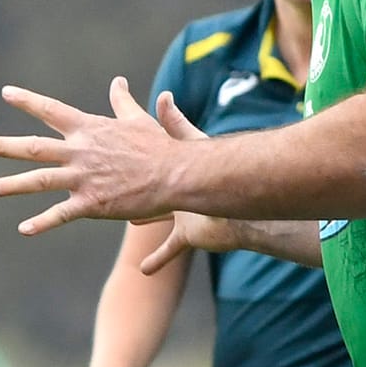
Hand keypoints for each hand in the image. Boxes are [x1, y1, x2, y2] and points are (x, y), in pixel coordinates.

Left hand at [0, 78, 182, 234]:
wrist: (178, 175)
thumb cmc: (160, 147)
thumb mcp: (138, 119)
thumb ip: (122, 101)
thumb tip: (118, 81)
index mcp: (90, 129)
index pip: (51, 111)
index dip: (28, 101)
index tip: (6, 93)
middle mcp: (80, 151)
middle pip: (33, 147)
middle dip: (1, 146)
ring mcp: (84, 178)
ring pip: (39, 180)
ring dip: (10, 185)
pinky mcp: (92, 204)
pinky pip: (60, 214)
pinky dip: (41, 223)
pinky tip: (23, 229)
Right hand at [134, 99, 239, 272]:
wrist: (242, 211)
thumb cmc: (217, 173)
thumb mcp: (190, 144)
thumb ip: (176, 123)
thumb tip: (163, 95)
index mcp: (180, 173)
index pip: (157, 162)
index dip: (145, 157)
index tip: (126, 151)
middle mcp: (181, 195)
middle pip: (159, 192)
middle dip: (143, 190)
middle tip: (123, 188)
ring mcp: (185, 217)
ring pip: (161, 222)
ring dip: (148, 223)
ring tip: (132, 223)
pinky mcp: (188, 237)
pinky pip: (170, 251)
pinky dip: (158, 260)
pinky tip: (144, 271)